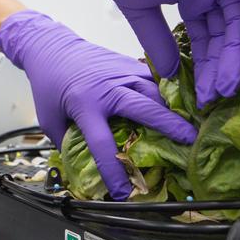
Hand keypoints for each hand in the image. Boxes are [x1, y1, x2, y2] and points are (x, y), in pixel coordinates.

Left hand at [0, 11, 196, 199]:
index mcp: (84, 105)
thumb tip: (88, 168)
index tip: (124, 191)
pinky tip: (172, 106)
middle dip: (169, 126)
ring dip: (169, 109)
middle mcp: (107, 87)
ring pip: (154, 91)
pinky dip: (164, 93)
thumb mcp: (50, 119)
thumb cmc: (48, 85)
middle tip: (190, 141)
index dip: (114, 170)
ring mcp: (120, 72)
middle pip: (145, 108)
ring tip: (185, 126)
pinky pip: (152, 79)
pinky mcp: (127, 63)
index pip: (103, 143)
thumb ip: (68, 143)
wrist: (51, 48)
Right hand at [23, 0, 239, 104]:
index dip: (209, 65)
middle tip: (219, 92)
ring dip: (238, 48)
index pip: (210, 37)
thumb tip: (171, 75)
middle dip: (224, 63)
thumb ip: (158, 41)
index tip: (207, 92)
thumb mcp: (141, 12)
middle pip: (228, 31)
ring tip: (230, 80)